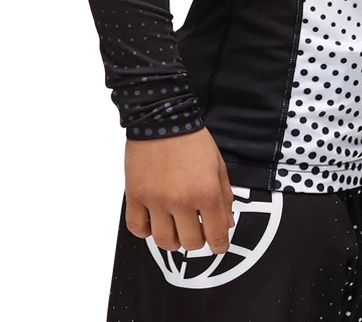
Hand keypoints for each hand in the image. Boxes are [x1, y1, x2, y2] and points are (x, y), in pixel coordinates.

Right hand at [124, 127, 235, 253]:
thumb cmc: (192, 139)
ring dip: (173, 240)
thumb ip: (224, 196)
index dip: (219, 245)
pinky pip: (137, 228)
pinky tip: (153, 222)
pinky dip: (145, 231)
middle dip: (197, 240)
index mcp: (206, 192)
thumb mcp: (218, 165)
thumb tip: (226, 223)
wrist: (163, 117)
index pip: (216, 235)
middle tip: (197, 230)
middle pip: (190, 242)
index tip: (218, 244)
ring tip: (175, 228)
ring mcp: (156, 200)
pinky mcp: (135, 195)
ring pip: (164, 241)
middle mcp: (181, 201)